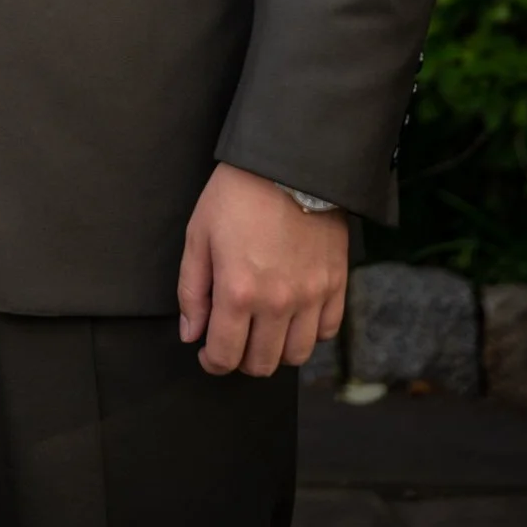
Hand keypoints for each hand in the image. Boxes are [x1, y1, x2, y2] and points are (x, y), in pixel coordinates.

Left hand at [177, 162, 347, 377]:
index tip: (207, 353)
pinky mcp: (335, 285)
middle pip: (262, 364)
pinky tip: (294, 316)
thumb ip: (192, 290)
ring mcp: (311, 296)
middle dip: (241, 359)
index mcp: (238, 291)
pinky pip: (327, 332)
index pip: (225, 355)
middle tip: (234, 339)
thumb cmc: (237, 194)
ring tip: (263, 330)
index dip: (212, 362)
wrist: (288, 162)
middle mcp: (277, 303)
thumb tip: (191, 334)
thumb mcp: (199, 234)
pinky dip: (310, 333)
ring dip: (276, 351)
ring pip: (296, 355)